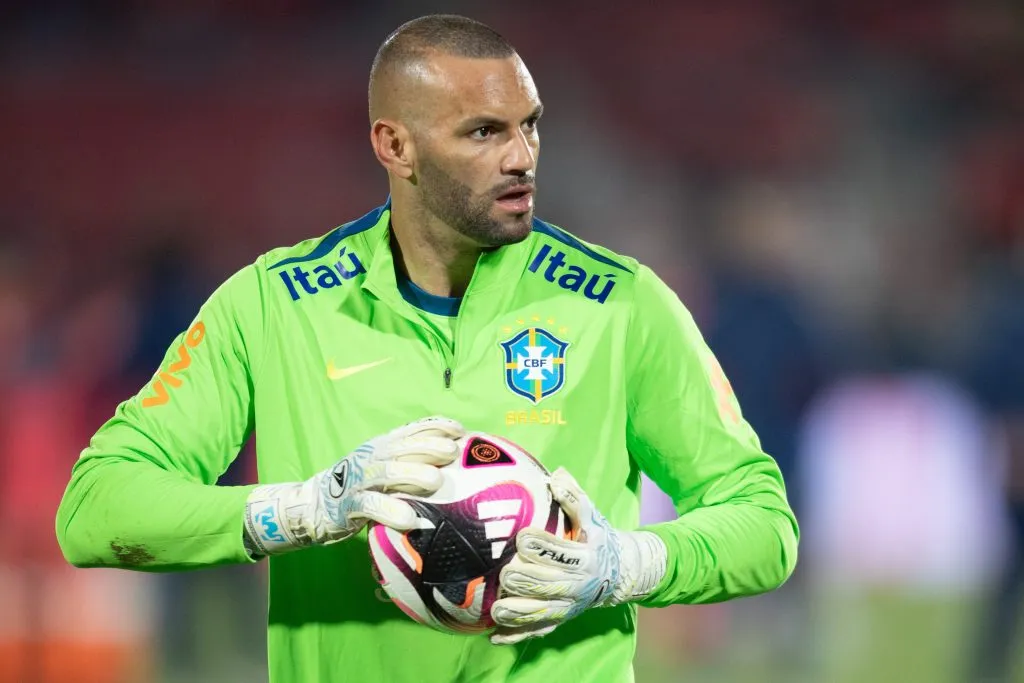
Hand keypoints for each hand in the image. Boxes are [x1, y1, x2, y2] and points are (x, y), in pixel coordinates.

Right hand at [244, 416, 463, 554]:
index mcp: (382, 446)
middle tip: (451, 453)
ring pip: (387, 473)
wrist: (313, 505)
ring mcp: (358, 480)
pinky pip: (371, 507)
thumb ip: (410, 461)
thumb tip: (454, 460)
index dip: (434, 427)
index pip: (411, 431)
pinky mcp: (348, 505)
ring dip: (412, 474)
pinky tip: (410, 519)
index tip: (459, 430)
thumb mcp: (384, 468)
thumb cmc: (361, 486)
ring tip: (435, 481)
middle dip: (428, 447)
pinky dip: (391, 511)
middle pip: (402, 448)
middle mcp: (371, 458)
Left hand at [490, 467, 665, 644]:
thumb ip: (574, 498)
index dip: (542, 545)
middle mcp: (578, 585)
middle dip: (527, 580)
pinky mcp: (560, 619)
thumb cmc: (597, 538)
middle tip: (505, 574)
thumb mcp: (592, 516)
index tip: (522, 537)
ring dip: (519, 612)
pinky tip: (495, 637)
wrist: (619, 573)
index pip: (563, 552)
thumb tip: (556, 476)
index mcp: (586, 558)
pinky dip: (517, 636)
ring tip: (496, 609)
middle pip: (550, 585)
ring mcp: (569, 606)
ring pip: (542, 612)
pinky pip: (538, 631)